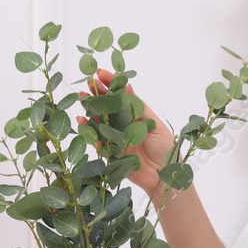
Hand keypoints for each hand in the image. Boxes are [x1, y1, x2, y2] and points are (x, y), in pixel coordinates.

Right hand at [81, 68, 175, 204]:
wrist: (165, 175)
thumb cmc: (165, 147)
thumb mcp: (154, 124)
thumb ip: (138, 107)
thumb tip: (128, 86)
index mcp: (135, 114)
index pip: (120, 95)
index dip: (111, 84)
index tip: (101, 73)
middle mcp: (123, 124)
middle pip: (107, 106)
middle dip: (97, 94)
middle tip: (88, 83)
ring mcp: (115, 137)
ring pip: (99, 120)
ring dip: (89, 109)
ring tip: (82, 98)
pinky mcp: (110, 152)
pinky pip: (96, 140)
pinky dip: (88, 130)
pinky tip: (82, 120)